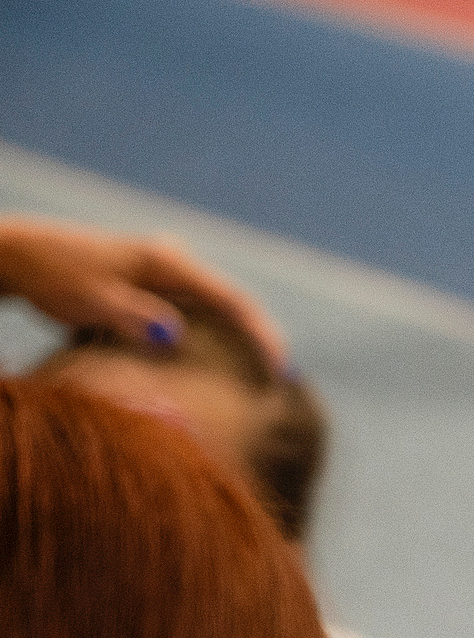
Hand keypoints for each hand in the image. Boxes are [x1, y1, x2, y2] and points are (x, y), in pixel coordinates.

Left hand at [0, 217, 287, 369]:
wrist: (23, 256)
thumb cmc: (55, 276)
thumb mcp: (91, 300)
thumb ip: (133, 318)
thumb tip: (175, 336)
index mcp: (169, 263)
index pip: (233, 301)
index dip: (263, 335)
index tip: (281, 370)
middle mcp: (175, 264)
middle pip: (233, 305)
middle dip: (261, 341)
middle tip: (284, 381)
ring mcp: (167, 274)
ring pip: (217, 310)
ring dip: (239, 340)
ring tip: (264, 375)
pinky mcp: (155, 287)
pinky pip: (198, 314)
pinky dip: (215, 337)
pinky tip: (222, 360)